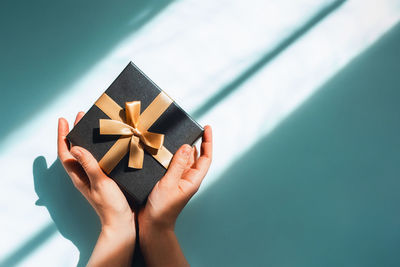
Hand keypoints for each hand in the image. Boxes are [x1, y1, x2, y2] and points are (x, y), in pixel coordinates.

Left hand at [58, 112, 134, 265]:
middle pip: (75, 150)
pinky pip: (99, 159)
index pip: (65, 153)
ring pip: (87, 154)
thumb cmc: (110, 205)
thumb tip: (75, 147)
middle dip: (75, 132)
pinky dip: (100, 148)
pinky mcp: (105, 178)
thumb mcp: (99, 182)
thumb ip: (89, 165)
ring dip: (88, 139)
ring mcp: (94, 177)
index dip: (62, 136)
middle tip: (81, 116)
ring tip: (94, 126)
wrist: (122, 222)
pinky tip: (110, 144)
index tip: (64, 120)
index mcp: (79, 176)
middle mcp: (84, 175)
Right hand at [138, 125, 212, 266]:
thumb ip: (177, 165)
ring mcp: (178, 179)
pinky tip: (165, 149)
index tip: (207, 128)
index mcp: (193, 180)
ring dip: (182, 147)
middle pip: (196, 156)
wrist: (152, 225)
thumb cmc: (162, 209)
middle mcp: (187, 178)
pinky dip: (171, 155)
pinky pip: (172, 165)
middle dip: (196, 141)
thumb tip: (188, 147)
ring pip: (184, 159)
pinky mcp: (168, 181)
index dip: (208, 142)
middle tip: (192, 127)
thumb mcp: (169, 183)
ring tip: (179, 134)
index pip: (206, 157)